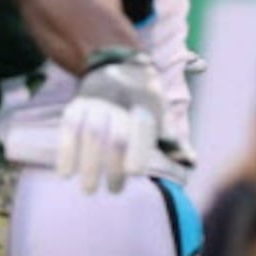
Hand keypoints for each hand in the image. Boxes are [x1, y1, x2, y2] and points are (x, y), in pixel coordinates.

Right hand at [58, 49, 164, 192]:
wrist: (116, 64)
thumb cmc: (143, 98)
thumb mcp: (161, 110)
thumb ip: (172, 137)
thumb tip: (190, 161)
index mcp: (143, 104)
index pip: (140, 130)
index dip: (137, 151)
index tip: (135, 172)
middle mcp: (117, 102)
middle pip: (114, 137)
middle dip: (112, 166)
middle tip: (113, 191)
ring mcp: (94, 104)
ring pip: (89, 135)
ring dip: (88, 166)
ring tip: (89, 190)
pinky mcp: (75, 107)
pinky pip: (67, 131)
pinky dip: (66, 153)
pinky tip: (65, 174)